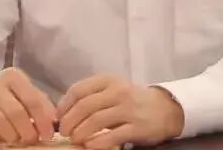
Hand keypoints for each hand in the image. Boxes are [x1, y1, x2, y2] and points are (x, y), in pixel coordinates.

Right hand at [0, 67, 57, 145]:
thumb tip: (54, 121)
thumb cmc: (9, 95)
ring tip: (17, 140)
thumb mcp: (25, 91)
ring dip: (11, 135)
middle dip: (27, 130)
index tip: (48, 135)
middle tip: (32, 140)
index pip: (32, 100)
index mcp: (13, 77)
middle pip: (16, 112)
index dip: (43, 120)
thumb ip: (40, 103)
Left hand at [56, 75, 184, 148]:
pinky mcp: (137, 127)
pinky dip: (97, 143)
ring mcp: (129, 109)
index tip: (58, 117)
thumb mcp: (112, 89)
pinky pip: (113, 136)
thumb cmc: (131, 100)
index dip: (63, 105)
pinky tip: (90, 146)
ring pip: (96, 121)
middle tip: (64, 132)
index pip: (78, 90)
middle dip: (69, 121)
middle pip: (84, 106)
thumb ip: (91, 95)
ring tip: (74, 139)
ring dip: (80, 133)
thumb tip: (62, 111)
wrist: (164, 109)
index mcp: (109, 80)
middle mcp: (118, 91)